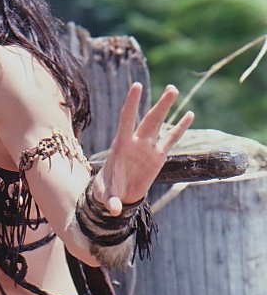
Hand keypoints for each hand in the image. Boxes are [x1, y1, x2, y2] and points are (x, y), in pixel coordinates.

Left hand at [94, 83, 193, 214]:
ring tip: (173, 89)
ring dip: (166, 108)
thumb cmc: (107, 191)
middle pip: (148, 120)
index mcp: (120, 146)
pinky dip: (179, 128)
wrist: (117, 195)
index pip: (126, 120)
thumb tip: (114, 209)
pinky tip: (189, 114)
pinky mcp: (158, 156)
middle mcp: (135, 142)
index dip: (132, 104)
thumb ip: (111, 200)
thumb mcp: (106, 195)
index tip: (137, 85)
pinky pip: (170, 140)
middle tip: (172, 88)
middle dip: (160, 106)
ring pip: (159, 124)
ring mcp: (147, 147)